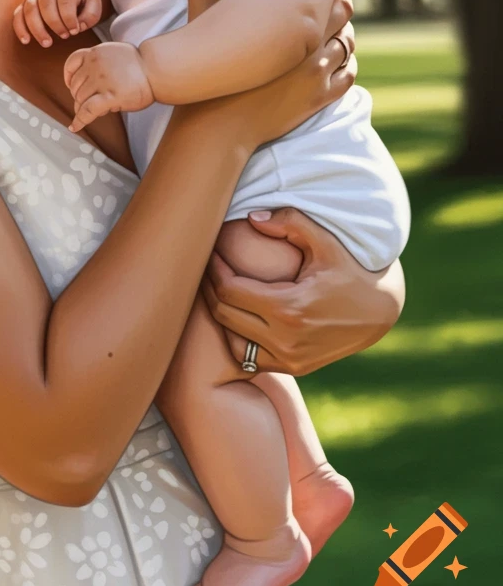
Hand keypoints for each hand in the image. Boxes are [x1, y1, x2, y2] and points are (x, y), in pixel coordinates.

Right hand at [13, 0, 103, 46]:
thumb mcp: (94, 2)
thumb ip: (91, 15)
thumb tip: (79, 27)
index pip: (65, 0)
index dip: (69, 18)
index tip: (75, 31)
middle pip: (45, 3)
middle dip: (54, 23)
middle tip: (65, 36)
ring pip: (29, 8)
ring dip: (36, 28)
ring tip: (47, 43)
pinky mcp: (26, 2)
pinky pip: (18, 14)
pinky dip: (20, 28)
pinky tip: (26, 41)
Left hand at [64, 42, 154, 132]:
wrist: (156, 69)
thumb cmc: (140, 64)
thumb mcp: (114, 52)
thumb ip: (99, 61)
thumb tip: (88, 78)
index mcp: (95, 52)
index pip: (72, 62)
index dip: (68, 76)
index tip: (70, 85)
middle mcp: (95, 65)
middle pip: (75, 86)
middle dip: (79, 97)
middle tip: (92, 103)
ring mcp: (101, 80)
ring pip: (80, 99)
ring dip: (83, 108)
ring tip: (98, 110)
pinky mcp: (110, 96)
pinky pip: (87, 111)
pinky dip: (79, 121)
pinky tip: (75, 127)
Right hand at [187, 0, 355, 148]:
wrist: (215, 127)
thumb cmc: (206, 71)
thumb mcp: (201, 18)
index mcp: (290, 23)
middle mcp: (311, 47)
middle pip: (342, 16)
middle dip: (337, 7)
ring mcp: (318, 76)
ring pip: (347, 47)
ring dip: (343, 35)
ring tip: (333, 28)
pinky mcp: (318, 99)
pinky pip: (347, 78)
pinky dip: (346, 65)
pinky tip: (337, 60)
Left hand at [202, 207, 405, 374]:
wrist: (380, 310)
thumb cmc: (350, 270)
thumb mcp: (326, 242)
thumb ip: (289, 223)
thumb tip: (251, 218)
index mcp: (289, 307)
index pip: (229, 289)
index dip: (213, 268)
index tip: (210, 251)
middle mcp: (286, 339)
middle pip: (224, 313)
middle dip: (209, 287)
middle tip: (206, 266)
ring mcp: (290, 358)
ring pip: (231, 339)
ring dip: (219, 314)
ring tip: (216, 288)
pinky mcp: (294, 368)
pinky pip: (248, 357)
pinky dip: (236, 337)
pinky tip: (236, 314)